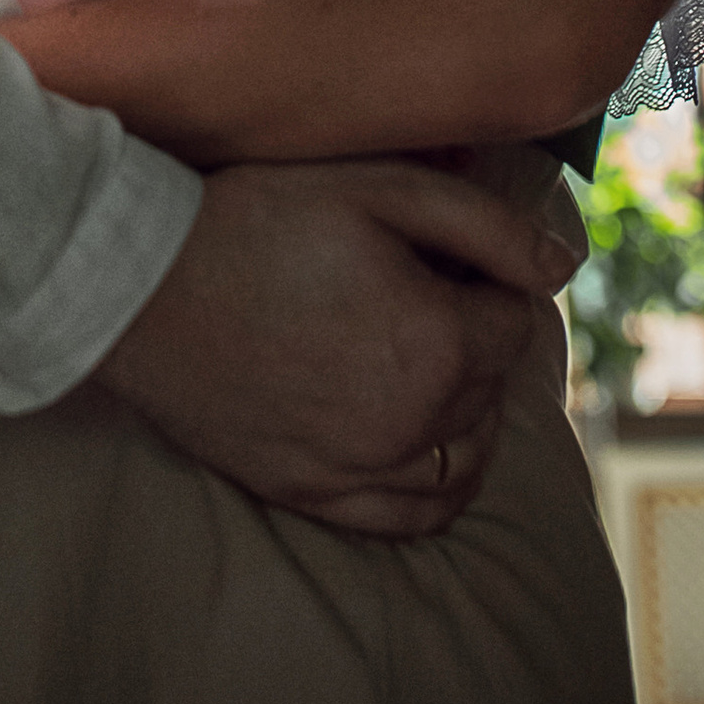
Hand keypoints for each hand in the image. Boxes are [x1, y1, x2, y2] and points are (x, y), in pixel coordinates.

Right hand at [95, 158, 568, 534]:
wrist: (139, 282)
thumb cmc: (258, 217)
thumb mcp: (379, 188)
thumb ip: (486, 227)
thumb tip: (564, 269)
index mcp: (439, 344)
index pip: (515, 322)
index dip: (484, 281)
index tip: (438, 257)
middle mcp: (413, 424)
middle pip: (491, 389)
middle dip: (472, 340)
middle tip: (417, 294)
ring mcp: (360, 469)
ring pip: (462, 459)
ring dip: (463, 414)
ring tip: (421, 363)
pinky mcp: (311, 493)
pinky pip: (409, 515)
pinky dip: (431, 485)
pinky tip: (418, 446)